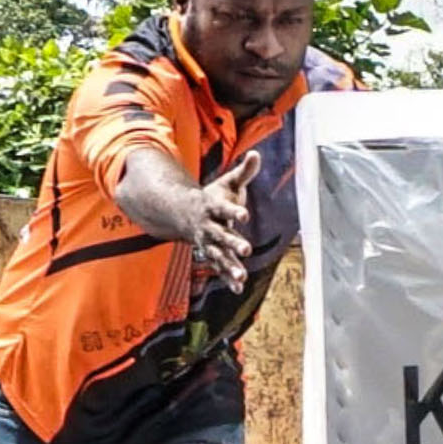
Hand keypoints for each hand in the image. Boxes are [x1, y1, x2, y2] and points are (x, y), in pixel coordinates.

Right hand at [184, 150, 257, 283]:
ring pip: (219, 255)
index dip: (234, 211)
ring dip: (230, 266)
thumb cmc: (213, 197)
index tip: (245, 214)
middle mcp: (209, 226)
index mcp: (213, 207)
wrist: (186, 214)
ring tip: (242, 276)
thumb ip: (244, 172)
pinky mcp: (212, 253)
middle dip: (233, 242)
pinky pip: (219, 267)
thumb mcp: (227, 183)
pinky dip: (228, 278)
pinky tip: (239, 289)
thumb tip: (257, 154)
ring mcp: (209, 242)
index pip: (224, 208)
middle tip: (247, 250)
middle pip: (221, 235)